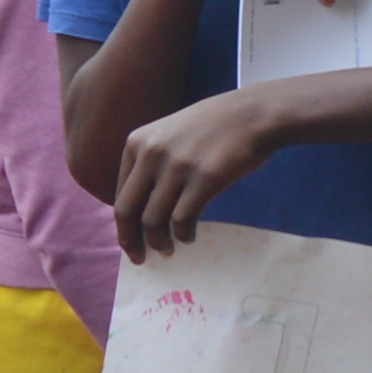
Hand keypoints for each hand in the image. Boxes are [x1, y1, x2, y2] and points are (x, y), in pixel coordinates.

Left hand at [106, 90, 285, 260]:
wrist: (252, 114)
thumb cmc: (214, 127)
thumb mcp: (168, 134)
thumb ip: (150, 162)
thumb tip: (141, 207)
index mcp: (136, 142)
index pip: (119, 193)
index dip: (123, 223)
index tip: (131, 240)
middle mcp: (151, 153)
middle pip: (128, 210)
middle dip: (131, 240)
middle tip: (140, 258)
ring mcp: (177, 166)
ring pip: (153, 219)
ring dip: (159, 242)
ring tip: (169, 250)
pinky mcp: (204, 179)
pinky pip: (183, 219)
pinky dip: (183, 235)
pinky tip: (189, 237)